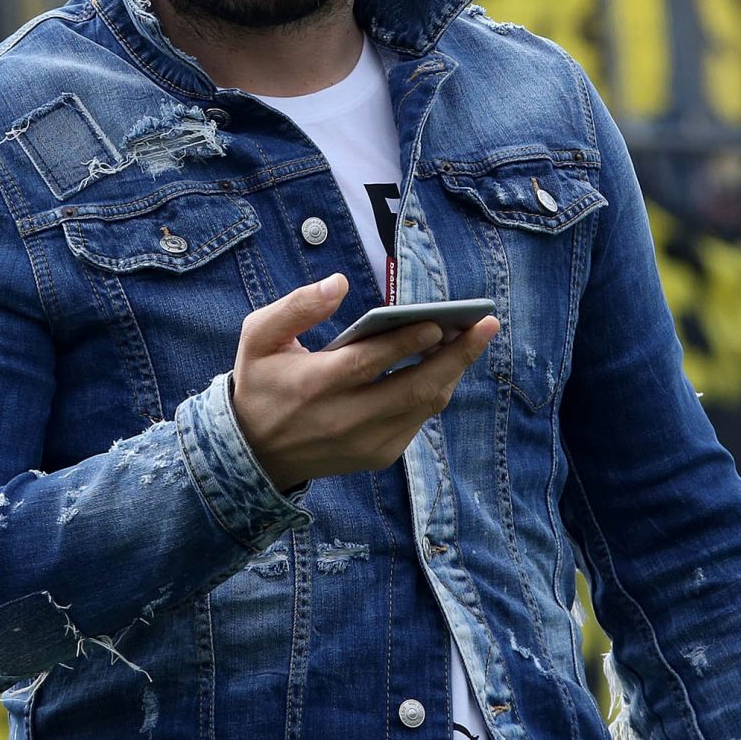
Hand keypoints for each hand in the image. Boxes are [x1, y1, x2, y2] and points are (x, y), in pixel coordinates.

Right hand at [230, 274, 498, 492]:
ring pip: (424, 406)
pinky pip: (418, 419)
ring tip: (473, 338)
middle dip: (456, 355)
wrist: (254, 455)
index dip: (408, 342)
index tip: (439, 322)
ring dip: (452, 371)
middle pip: (414, 389)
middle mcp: (345, 420)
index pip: (371, 363)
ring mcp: (366, 443)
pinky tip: (445, 362)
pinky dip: (435, 390)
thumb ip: (296, 306)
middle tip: (485, 325)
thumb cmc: (260, 382)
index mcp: (315, 385)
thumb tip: (338, 283)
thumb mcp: (258, 337)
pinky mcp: (379, 456)